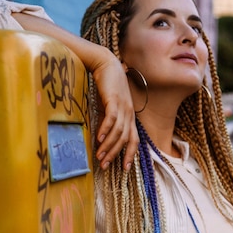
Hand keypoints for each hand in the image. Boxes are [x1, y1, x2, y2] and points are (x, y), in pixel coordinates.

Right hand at [11, 12, 138, 169]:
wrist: (105, 63)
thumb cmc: (107, 85)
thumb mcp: (110, 105)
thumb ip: (109, 119)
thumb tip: (101, 135)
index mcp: (130, 116)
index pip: (134, 140)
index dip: (130, 154)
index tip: (124, 168)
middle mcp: (129, 113)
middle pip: (125, 139)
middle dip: (115, 155)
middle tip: (104, 165)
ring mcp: (123, 106)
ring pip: (118, 132)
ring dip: (108, 145)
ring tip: (98, 156)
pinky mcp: (114, 99)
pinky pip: (112, 118)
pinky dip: (106, 130)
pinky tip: (99, 138)